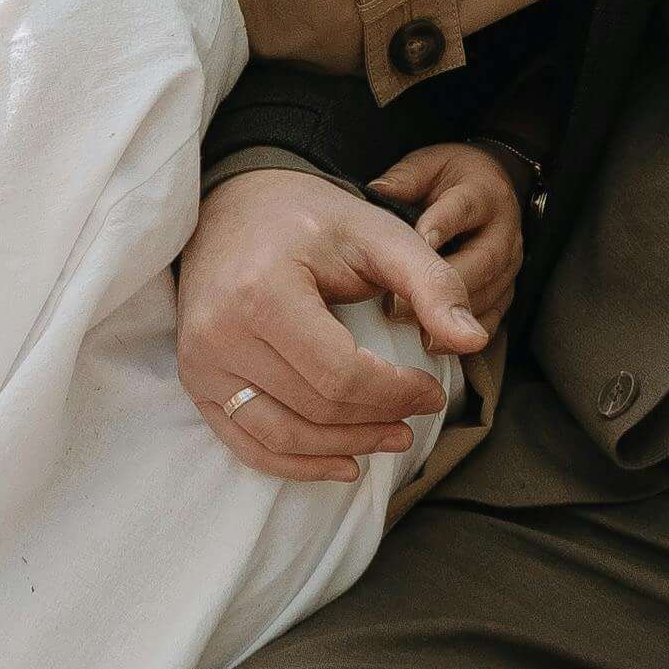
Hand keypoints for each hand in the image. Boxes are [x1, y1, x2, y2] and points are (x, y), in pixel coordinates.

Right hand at [182, 162, 474, 481]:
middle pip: (315, 409)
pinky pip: (247, 442)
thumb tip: (473, 340)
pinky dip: (297, 464)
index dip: (396, 394)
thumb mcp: (377, 234)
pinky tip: (343, 463)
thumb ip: (431, 283)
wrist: (234, 203)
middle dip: (378, 420)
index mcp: (263, 293)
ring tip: (393, 438)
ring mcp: (200, 363)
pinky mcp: (195, 380)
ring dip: (345, 447)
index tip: (434, 390)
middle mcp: (220, 334)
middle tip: (419, 417)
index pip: (340, 375)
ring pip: (283, 437)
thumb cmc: (310, 218)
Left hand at [368, 140, 528, 330]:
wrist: (489, 191)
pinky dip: (465, 334)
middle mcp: (503, 231)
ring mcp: (509, 265)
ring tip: (413, 329)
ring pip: (489, 294)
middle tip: (398, 303)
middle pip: (481, 261)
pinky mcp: (506, 291)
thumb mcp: (427, 166)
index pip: (463, 209)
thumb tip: (377, 190)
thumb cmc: (449, 180)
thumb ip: (404, 178)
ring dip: (451, 315)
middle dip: (442, 285)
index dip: (438, 227)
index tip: (414, 245)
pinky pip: (493, 318)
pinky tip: (438, 344)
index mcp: (483, 194)